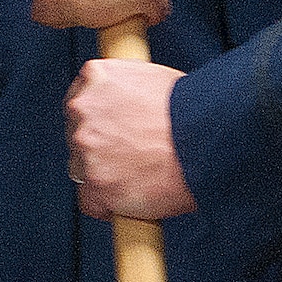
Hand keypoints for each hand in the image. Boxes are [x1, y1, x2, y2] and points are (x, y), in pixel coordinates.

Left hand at [66, 59, 195, 219]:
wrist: (204, 139)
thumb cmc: (189, 109)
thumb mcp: (151, 78)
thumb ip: (124, 88)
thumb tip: (120, 103)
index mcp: (95, 76)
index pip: (79, 100)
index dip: (96, 119)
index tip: (110, 130)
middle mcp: (83, 108)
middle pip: (77, 134)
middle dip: (98, 145)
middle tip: (129, 154)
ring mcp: (86, 147)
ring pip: (80, 168)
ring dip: (102, 173)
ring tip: (135, 175)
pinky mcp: (96, 183)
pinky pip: (89, 202)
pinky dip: (106, 205)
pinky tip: (128, 198)